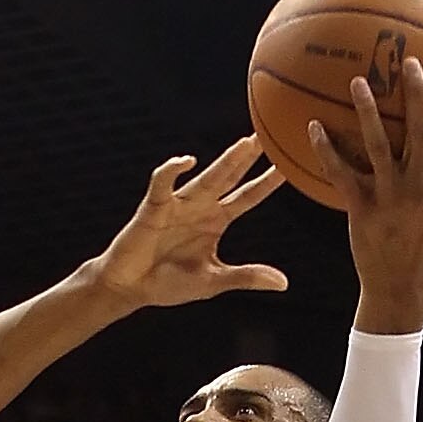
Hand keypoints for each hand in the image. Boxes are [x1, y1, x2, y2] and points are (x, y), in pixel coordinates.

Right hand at [91, 138, 287, 313]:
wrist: (131, 287)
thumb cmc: (169, 283)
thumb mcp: (214, 282)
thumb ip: (246, 277)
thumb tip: (283, 283)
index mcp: (217, 221)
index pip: (249, 196)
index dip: (269, 181)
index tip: (291, 165)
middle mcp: (201, 207)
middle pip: (231, 177)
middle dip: (249, 157)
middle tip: (270, 134)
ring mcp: (178, 204)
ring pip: (207, 177)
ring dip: (226, 161)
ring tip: (245, 144)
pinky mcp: (154, 207)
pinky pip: (163, 183)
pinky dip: (172, 171)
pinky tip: (186, 162)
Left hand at [304, 61, 422, 332]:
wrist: (399, 283)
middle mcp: (417, 184)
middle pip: (418, 130)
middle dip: (415, 94)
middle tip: (408, 61)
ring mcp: (388, 195)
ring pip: (378, 145)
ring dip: (368, 112)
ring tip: (357, 82)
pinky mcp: (361, 207)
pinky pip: (341, 174)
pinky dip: (326, 151)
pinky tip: (313, 126)